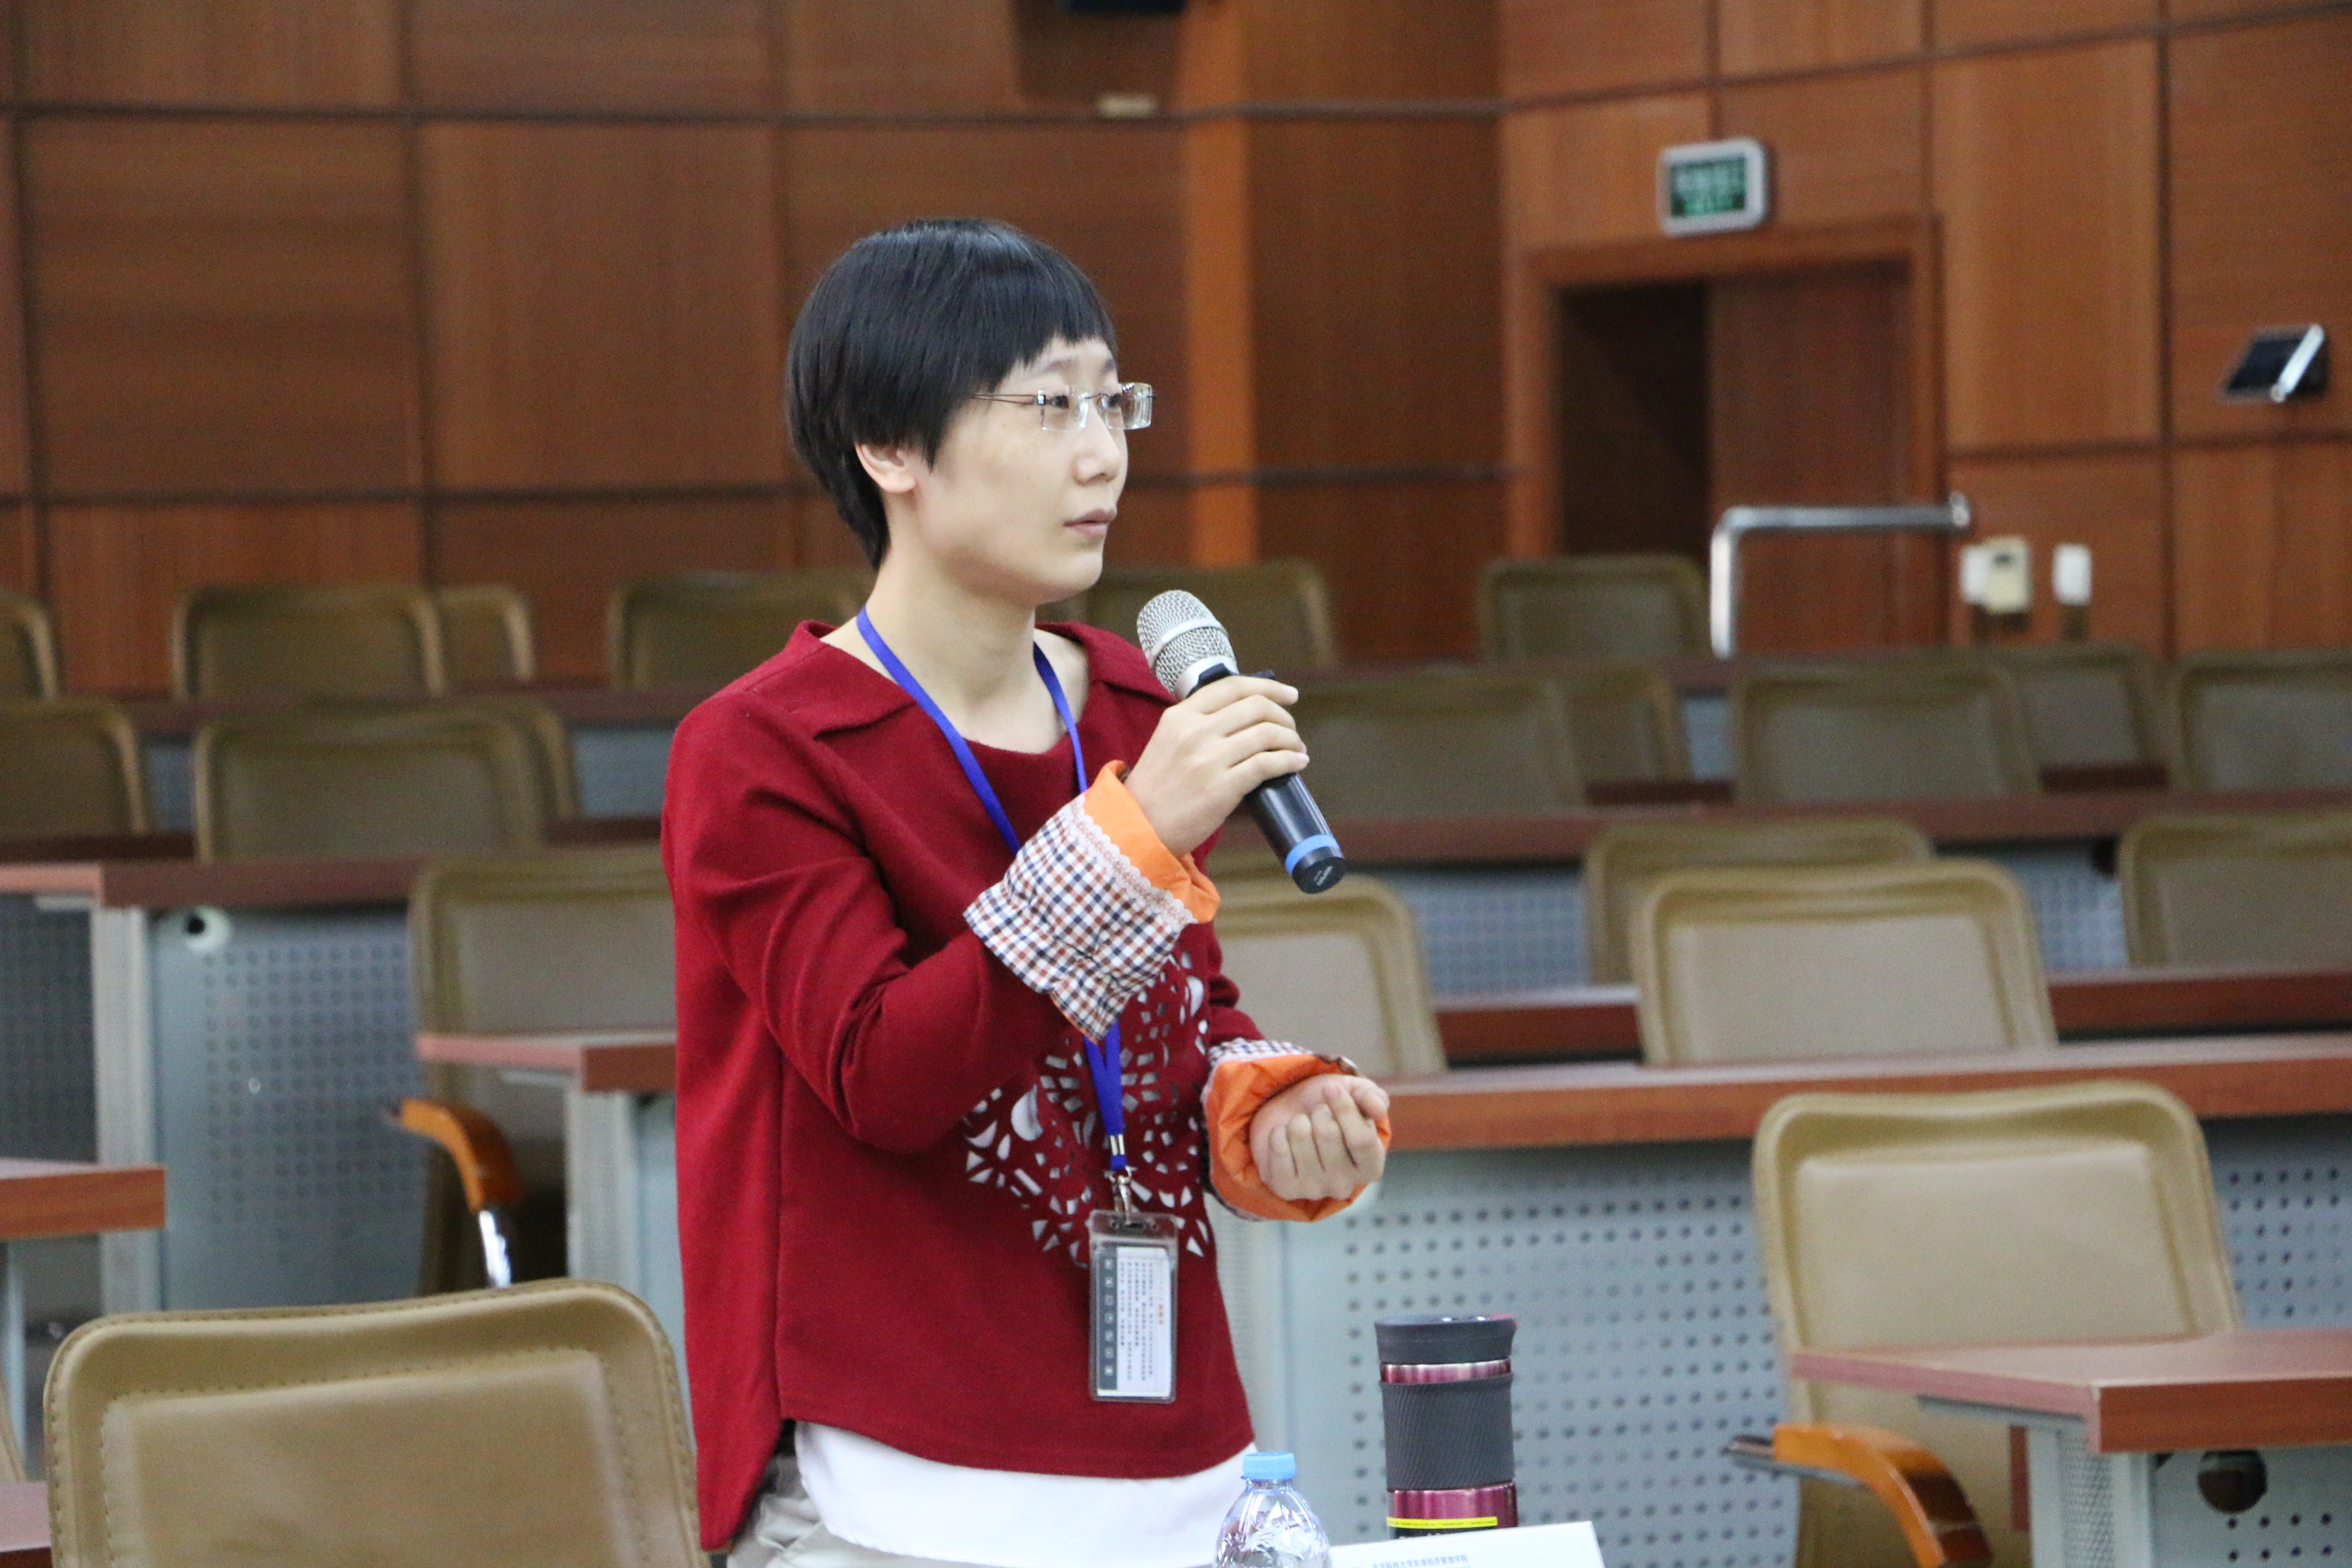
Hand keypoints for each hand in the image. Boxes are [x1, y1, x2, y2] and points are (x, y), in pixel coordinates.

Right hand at [1123, 677, 1306, 855]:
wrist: (1139, 828)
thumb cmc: (1156, 789)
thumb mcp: (1167, 741)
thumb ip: (1198, 724)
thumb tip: (1245, 717)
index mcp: (1180, 716)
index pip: (1233, 686)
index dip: (1268, 686)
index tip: (1289, 695)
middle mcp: (1195, 731)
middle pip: (1256, 707)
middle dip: (1283, 716)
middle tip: (1290, 729)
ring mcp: (1209, 759)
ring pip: (1266, 733)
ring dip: (1291, 739)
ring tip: (1296, 749)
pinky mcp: (1223, 788)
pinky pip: (1267, 764)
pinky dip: (1289, 761)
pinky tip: (1297, 763)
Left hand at [1250, 1073, 1387, 1202]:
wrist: (1292, 1117)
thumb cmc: (1330, 1110)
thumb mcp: (1356, 1095)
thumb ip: (1372, 1098)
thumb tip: (1379, 1109)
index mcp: (1371, 1166)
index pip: (1362, 1138)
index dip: (1345, 1108)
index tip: (1331, 1087)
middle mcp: (1345, 1184)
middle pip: (1328, 1133)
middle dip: (1319, 1112)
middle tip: (1318, 1115)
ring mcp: (1315, 1189)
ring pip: (1300, 1135)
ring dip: (1299, 1121)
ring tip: (1303, 1127)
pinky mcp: (1286, 1189)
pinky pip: (1278, 1147)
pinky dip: (1279, 1133)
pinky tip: (1286, 1138)